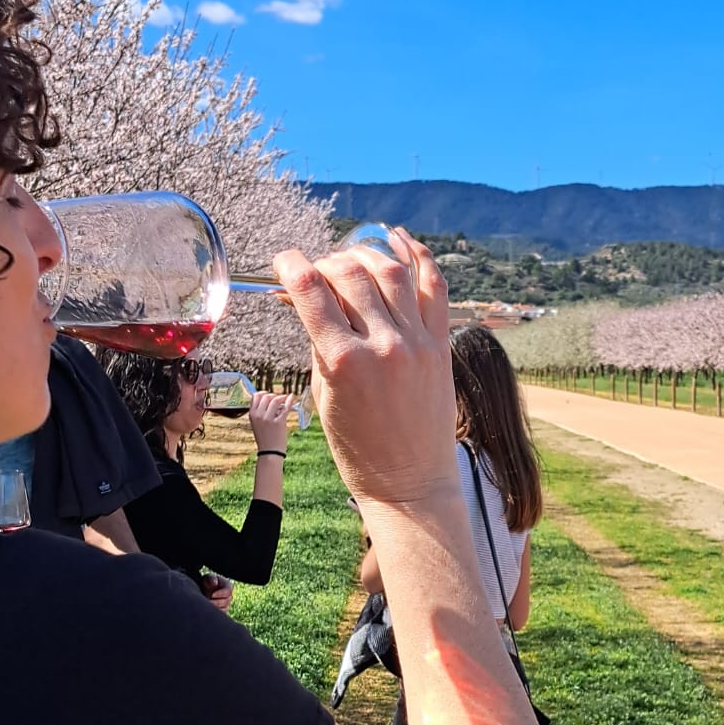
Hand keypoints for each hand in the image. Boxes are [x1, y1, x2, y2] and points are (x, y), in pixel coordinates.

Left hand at [200, 573, 233, 611]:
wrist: (202, 591)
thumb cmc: (206, 582)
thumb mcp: (207, 578)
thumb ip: (211, 579)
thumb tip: (214, 583)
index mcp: (228, 586)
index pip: (228, 591)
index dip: (221, 593)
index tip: (212, 595)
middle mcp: (229, 595)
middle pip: (227, 601)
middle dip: (217, 602)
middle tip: (208, 602)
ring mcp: (226, 604)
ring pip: (225, 608)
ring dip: (216, 608)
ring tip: (207, 606)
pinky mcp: (222, 610)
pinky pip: (221, 614)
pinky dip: (215, 613)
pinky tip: (209, 610)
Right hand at [248, 392, 290, 454]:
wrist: (270, 452)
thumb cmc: (265, 438)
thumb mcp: (257, 424)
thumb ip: (260, 412)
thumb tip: (269, 399)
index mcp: (252, 414)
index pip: (256, 396)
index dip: (264, 393)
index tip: (270, 395)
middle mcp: (259, 415)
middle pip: (266, 396)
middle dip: (274, 396)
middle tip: (279, 400)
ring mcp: (268, 418)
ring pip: (275, 400)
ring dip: (281, 398)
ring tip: (285, 400)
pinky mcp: (279, 422)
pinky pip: (285, 407)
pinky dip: (289, 401)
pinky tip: (292, 398)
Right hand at [273, 230, 455, 507]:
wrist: (411, 484)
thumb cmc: (359, 451)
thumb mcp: (323, 398)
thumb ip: (318, 345)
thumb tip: (306, 303)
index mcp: (344, 362)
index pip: (310, 292)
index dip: (290, 266)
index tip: (282, 260)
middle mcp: (383, 345)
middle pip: (348, 274)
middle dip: (325, 263)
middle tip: (316, 271)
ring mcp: (416, 342)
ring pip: (390, 271)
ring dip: (365, 254)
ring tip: (350, 258)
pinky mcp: (440, 345)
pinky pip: (434, 286)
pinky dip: (417, 256)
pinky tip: (399, 239)